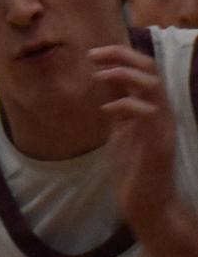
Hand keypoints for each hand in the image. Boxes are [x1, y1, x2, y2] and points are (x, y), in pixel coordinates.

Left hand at [90, 44, 180, 235]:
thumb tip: (104, 77)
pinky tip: (107, 109)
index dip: (121, 55)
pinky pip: (149, 114)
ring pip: (154, 87)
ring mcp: (164, 128)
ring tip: (99, 75)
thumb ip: (117, 104)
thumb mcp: (120, 128)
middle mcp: (163, 113)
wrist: (146, 203)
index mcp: (153, 108)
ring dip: (125, 74)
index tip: (93, 53)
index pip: (144, 70)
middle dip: (122, 56)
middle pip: (151, 71)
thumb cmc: (133, 168)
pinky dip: (126, 105)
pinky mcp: (160, 144)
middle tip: (93, 54)